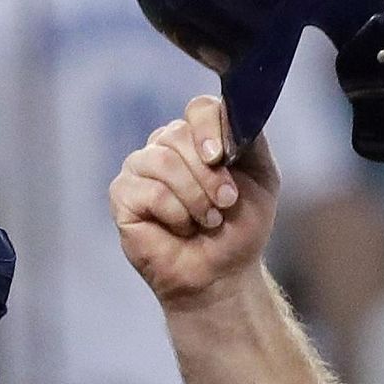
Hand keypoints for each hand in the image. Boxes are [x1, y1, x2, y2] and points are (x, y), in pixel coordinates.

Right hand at [110, 94, 279, 306]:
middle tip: (225, 204)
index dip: (210, 129)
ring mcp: (140, 169)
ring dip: (194, 197)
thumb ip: (250, 137)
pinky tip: (181, 229)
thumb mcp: (261, 176)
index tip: (222, 159)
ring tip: (207, 220)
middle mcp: (165, 146)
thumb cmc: (239, 228)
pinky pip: (148, 190)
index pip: (199, 109)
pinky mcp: (122, 195)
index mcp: (198, 136)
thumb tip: (231, 110)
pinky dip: (174, 213)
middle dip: (208, 176)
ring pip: (162, 160)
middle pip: (179, 134)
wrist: (222, 274)